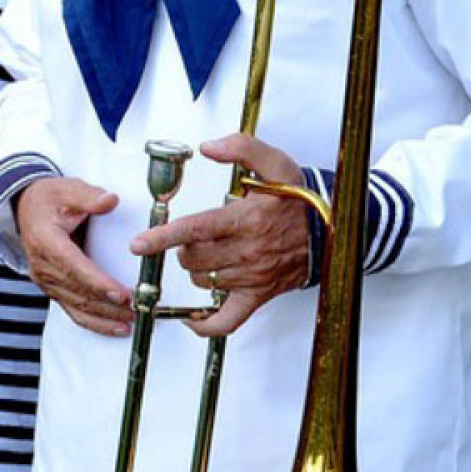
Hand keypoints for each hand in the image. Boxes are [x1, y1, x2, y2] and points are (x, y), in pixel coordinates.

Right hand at [14, 177, 131, 335]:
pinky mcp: (52, 288)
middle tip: (137, 308)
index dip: (97, 282)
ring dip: (105, 316)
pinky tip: (116, 328)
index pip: (72, 266)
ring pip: (77, 305)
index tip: (121, 294)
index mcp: (45, 239)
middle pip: (77, 290)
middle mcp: (42, 264)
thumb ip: (89, 196)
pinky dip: (94, 323)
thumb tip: (110, 201)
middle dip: (108, 304)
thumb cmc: (50, 199)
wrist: (26, 208)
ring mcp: (45, 280)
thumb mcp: (67, 188)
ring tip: (132, 320)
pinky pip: (73, 310)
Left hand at [132, 132, 310, 337]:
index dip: (163, 237)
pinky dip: (205, 324)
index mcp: (245, 220)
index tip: (138, 244)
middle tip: (197, 232)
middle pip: (193, 257)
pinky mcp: (258, 297)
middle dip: (184, 245)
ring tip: (209, 251)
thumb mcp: (275, 163)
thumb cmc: (299, 201)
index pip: (196, 230)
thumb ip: (241, 147)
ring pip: (203, 281)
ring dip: (196, 268)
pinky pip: (227, 321)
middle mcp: (247, 252)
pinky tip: (191, 318)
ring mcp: (252, 278)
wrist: (331, 232)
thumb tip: (209, 147)